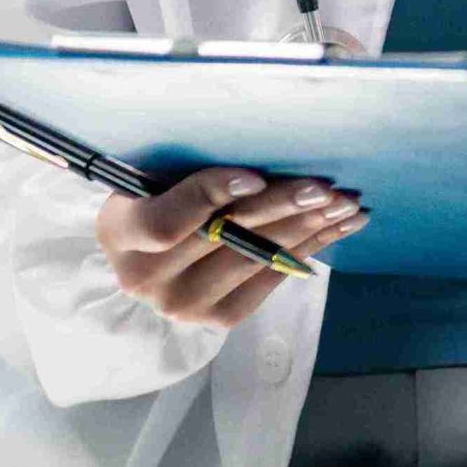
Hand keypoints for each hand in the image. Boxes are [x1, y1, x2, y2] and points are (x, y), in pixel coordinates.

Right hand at [95, 167, 366, 329]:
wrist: (149, 256)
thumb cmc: (158, 195)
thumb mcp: (156, 175)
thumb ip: (190, 166)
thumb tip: (262, 148)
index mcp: (121, 233)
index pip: (166, 222)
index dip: (212, 197)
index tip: (256, 176)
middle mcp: (146, 278)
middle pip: (224, 239)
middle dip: (280, 208)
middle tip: (324, 187)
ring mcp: (183, 304)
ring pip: (256, 259)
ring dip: (308, 229)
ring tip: (345, 204)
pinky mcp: (218, 317)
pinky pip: (272, 279)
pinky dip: (310, 248)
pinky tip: (339, 225)